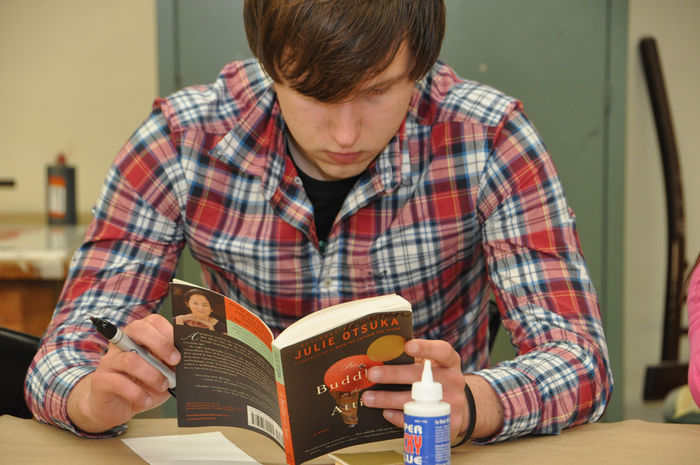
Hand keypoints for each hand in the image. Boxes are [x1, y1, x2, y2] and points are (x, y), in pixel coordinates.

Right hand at [67, 314, 180, 432]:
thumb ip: (171, 363)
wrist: (116, 407)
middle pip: (138, 329)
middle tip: (175, 361)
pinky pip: (119, 383)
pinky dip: (138, 393)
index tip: (181, 350)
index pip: (152, 321)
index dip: (169, 332)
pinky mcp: (101, 380)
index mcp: (139, 336)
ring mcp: (109, 360)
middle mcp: (122, 343)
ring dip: (153, 374)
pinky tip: (147, 400)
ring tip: (163, 385)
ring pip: (130, 359)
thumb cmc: (143, 385)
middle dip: (161, 344)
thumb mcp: (162, 372)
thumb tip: (190, 357)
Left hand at [361, 338, 502, 440]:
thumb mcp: (434, 365)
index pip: (442, 351)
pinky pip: (418, 420)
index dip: (425, 348)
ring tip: (368, 398)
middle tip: (372, 374)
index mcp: (450, 362)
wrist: (459, 407)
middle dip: (393, 375)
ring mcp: (452, 403)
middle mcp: (453, 381)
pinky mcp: (447, 424)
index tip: (407, 346)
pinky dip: (398, 417)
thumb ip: (415, 358)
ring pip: (415, 401)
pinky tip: (385, 412)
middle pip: (420, 377)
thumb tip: (382, 351)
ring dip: (387, 399)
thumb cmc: (438, 380)